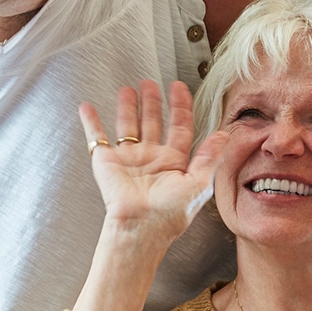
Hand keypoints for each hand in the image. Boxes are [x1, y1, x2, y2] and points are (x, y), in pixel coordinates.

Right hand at [78, 80, 227, 237]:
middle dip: (152, 102)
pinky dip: (90, 122)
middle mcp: (150, 158)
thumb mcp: (198, 184)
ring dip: (127, 107)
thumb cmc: (170, 213)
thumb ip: (209, 157)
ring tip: (127, 89)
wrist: (140, 227)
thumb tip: (224, 134)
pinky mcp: (106, 162)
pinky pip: (96, 137)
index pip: (179, 127)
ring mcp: (128, 159)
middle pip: (152, 122)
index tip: (179, 87)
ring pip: (127, 125)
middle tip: (150, 83)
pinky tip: (87, 107)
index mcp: (173, 161)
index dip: (180, 106)